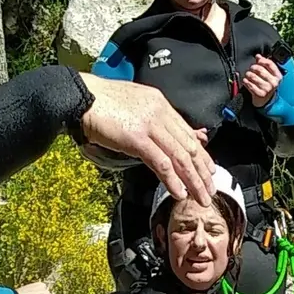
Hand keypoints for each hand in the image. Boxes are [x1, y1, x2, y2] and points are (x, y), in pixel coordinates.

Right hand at [79, 75, 214, 201]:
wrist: (82, 96)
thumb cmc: (102, 102)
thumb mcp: (136, 104)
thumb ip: (155, 118)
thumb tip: (168, 131)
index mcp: (160, 104)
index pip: (188, 133)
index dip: (202, 154)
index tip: (209, 170)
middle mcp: (160, 113)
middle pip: (188, 146)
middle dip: (202, 171)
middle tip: (210, 189)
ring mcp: (149, 125)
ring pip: (179, 157)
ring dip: (192, 180)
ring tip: (200, 197)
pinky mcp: (136, 138)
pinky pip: (161, 162)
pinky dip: (172, 180)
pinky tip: (179, 192)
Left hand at [243, 54, 284, 107]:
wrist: (265, 100)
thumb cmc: (267, 84)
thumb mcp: (269, 74)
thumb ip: (264, 64)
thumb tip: (258, 56)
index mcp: (278, 76)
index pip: (269, 63)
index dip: (262, 60)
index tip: (258, 60)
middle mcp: (274, 82)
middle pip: (260, 69)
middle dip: (253, 67)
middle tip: (251, 69)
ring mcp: (267, 89)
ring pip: (253, 76)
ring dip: (248, 74)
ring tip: (248, 75)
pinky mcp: (260, 94)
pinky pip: (249, 84)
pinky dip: (246, 81)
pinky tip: (246, 81)